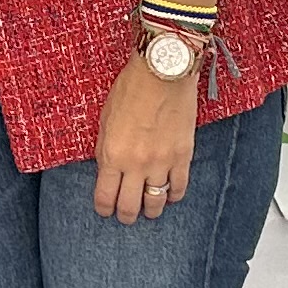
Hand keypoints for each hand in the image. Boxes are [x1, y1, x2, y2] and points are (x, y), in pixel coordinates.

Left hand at [91, 54, 199, 224]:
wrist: (163, 71)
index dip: (104, 209)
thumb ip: (105, 148)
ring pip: (156, 202)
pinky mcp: (183, 155)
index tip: (106, 210)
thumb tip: (107, 169)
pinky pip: (179, 187)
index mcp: (112, 155)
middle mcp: (135, 164)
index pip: (105, 197)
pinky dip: (174, 196)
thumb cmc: (130, 88)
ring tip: (149, 211)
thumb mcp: (105, 119)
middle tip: (126, 217)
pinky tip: (170, 195)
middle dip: (126, 216)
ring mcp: (161, 162)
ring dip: (151, 210)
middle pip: (130, 206)